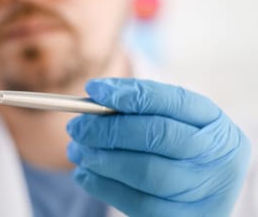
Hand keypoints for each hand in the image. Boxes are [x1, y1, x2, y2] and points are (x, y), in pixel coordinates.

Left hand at [67, 78, 250, 216]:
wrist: (207, 189)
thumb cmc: (180, 144)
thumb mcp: (173, 119)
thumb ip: (139, 107)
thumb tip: (94, 99)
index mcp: (213, 123)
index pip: (171, 100)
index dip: (129, 94)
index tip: (94, 89)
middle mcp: (216, 156)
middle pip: (157, 135)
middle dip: (108, 129)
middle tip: (76, 127)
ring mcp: (203, 191)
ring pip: (145, 172)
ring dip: (101, 159)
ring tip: (76, 150)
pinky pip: (138, 204)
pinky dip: (103, 186)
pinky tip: (84, 173)